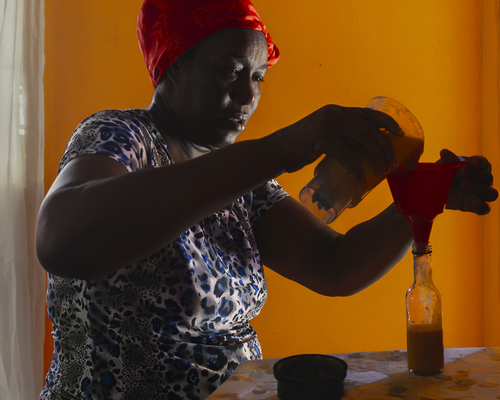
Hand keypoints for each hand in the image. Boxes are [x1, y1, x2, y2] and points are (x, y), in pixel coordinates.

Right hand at [274, 105, 401, 182]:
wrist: (277, 150)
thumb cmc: (299, 148)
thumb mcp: (323, 137)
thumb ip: (339, 138)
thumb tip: (360, 152)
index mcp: (337, 112)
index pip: (368, 113)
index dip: (387, 122)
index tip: (399, 134)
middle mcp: (335, 114)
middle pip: (369, 128)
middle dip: (385, 146)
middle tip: (392, 162)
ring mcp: (328, 123)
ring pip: (363, 139)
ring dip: (376, 157)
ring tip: (383, 170)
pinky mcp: (321, 137)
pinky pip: (347, 155)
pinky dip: (356, 169)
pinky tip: (360, 181)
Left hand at [439, 149, 497, 214]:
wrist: (438, 190)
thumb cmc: (446, 175)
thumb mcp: (445, 167)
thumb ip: (448, 161)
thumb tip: (444, 151)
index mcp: (478, 168)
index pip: (484, 163)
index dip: (480, 162)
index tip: (471, 161)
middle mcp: (483, 181)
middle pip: (488, 177)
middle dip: (475, 174)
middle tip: (461, 172)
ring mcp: (480, 194)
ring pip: (491, 193)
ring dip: (479, 188)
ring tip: (464, 184)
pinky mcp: (474, 206)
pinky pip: (485, 209)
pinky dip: (482, 206)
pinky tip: (475, 202)